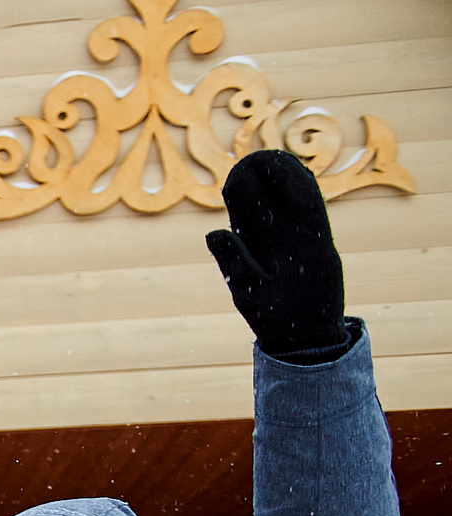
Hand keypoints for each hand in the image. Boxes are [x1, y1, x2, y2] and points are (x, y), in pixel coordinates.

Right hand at [207, 150, 347, 356]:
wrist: (313, 336)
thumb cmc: (277, 318)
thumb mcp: (247, 294)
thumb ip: (232, 262)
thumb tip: (213, 231)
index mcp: (282, 249)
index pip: (261, 209)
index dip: (247, 188)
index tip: (233, 172)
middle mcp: (304, 238)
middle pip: (287, 195)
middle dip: (270, 173)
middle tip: (252, 157)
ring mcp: (319, 239)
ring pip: (306, 198)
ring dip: (291, 176)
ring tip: (276, 158)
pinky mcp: (325, 243)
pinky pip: (316, 209)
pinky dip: (307, 190)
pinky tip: (299, 177)